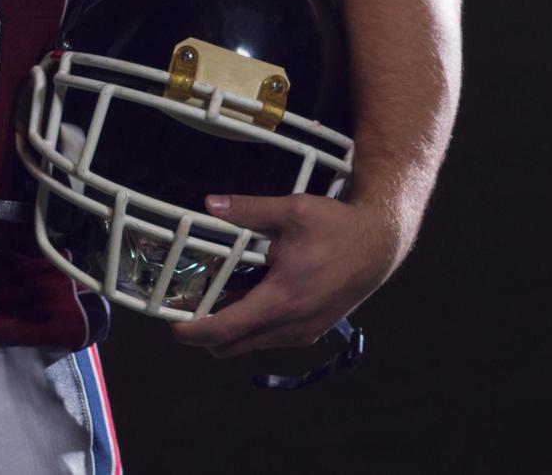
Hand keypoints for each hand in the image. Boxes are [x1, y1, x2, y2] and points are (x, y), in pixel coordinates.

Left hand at [168, 193, 400, 356]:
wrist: (379, 245)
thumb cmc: (337, 228)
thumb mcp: (292, 210)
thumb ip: (248, 210)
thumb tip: (211, 204)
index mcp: (281, 300)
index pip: (224, 331)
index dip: (191, 332)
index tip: (172, 324)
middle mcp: (290, 325)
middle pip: (229, 347)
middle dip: (204, 332)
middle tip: (189, 303)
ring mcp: (301, 333)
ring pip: (249, 344)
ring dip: (228, 328)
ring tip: (219, 293)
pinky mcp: (309, 332)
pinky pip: (268, 338)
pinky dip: (251, 325)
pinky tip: (249, 293)